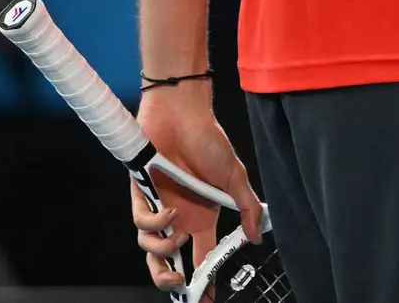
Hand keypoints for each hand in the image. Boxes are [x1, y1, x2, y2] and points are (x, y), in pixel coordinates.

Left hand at [132, 83, 263, 292]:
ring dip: (163, 252)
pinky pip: (141, 222)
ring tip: (178, 239)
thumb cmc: (209, 140)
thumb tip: (256, 237)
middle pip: (167, 262)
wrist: (183, 114)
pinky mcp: (142, 194)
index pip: (201, 258)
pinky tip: (172, 213)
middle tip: (180, 284)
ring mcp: (159, 207)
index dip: (203, 280)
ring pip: (150, 247)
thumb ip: (247, 208)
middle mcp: (179, 217)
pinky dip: (157, 223)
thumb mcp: (236, 177)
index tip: (206, 298)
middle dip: (169, 280)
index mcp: (201, 217)